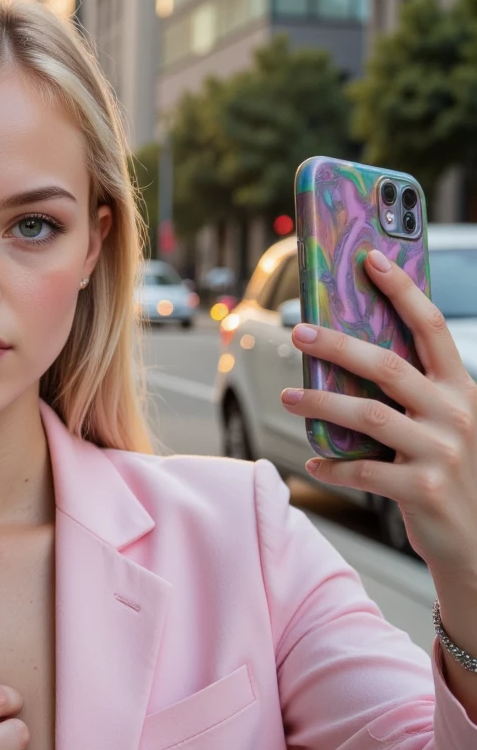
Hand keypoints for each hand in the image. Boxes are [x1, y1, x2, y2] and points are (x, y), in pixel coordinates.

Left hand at [279, 247, 476, 582]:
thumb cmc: (450, 471)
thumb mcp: (446, 422)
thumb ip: (415, 391)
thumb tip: (349, 353)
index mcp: (462, 388)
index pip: (432, 327)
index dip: (403, 290)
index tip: (372, 259)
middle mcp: (456, 413)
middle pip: (388, 366)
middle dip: (338, 345)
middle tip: (298, 331)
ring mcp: (441, 452)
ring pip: (368, 416)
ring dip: (322, 404)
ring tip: (290, 398)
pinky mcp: (422, 490)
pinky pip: (362, 471)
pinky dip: (332, 465)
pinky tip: (312, 461)